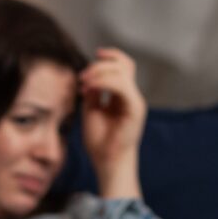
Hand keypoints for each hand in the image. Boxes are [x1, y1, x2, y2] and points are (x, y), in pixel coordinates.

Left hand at [79, 47, 146, 198]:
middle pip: (124, 64)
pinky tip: (90, 90)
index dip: (110, 56)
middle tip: (82, 78)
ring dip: (100, 72)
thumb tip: (88, 75)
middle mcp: (132, 96)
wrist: (107, 162)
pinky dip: (104, 83)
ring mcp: (135, 101)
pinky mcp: (135, 109)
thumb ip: (93, 92)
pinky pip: (122, 86)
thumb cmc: (100, 142)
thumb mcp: (92, 110)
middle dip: (99, 65)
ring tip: (84, 83)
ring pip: (123, 71)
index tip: (91, 60)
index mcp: (123, 96)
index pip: (123, 66)